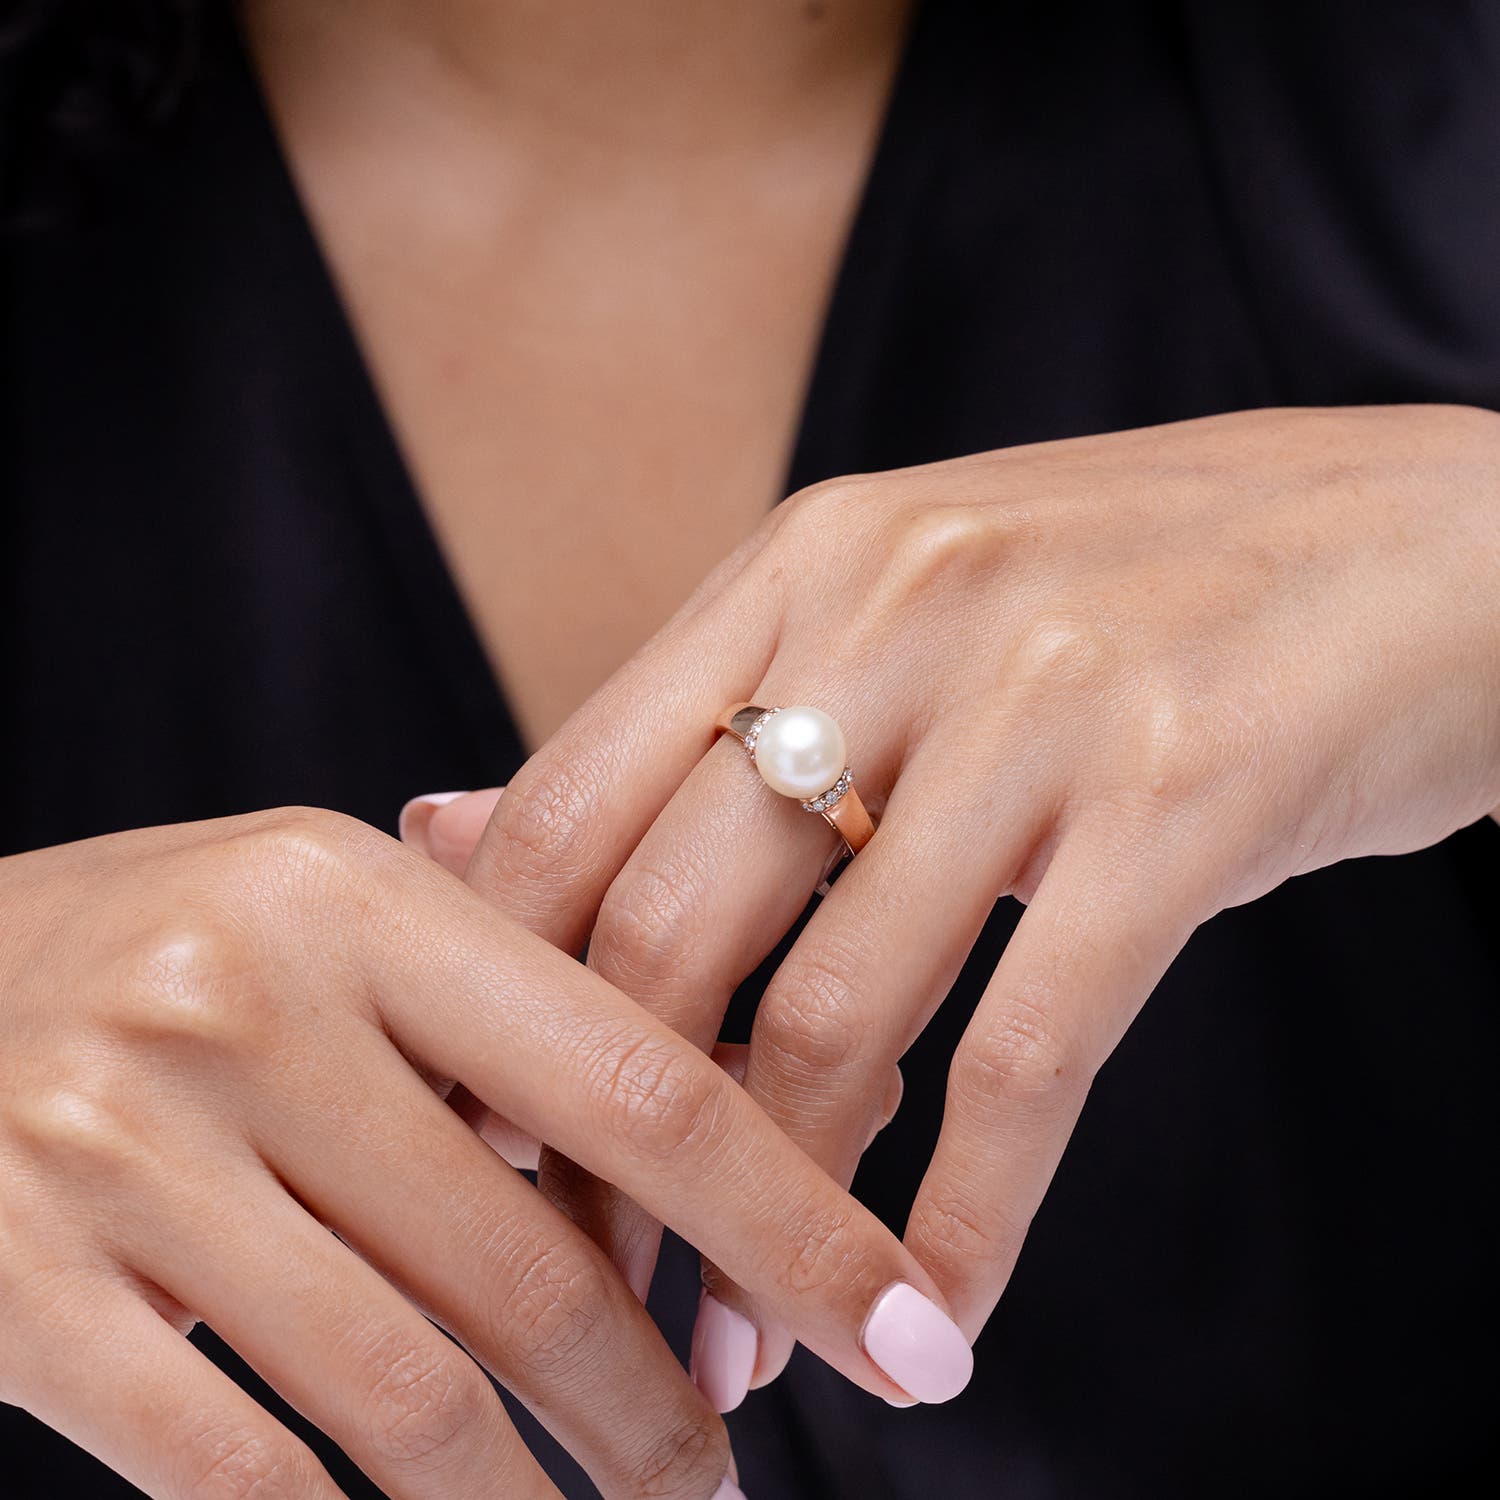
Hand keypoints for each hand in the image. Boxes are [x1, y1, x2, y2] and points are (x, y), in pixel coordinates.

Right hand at [0, 809, 970, 1498]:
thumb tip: (722, 1086)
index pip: (634, 1073)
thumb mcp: (317, 911)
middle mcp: (246, 1002)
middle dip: (662, 1406)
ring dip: (543, 1499)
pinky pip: (238, 1475)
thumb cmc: (147, 949)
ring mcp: (121, 1148)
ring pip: (405, 1392)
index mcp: (355, 893)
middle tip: (731, 1477)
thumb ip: (496, 979)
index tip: (917, 1336)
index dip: (795, 1219)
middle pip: (527, 1261)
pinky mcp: (16, 1289)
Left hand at [450, 404, 1499, 1407]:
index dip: (497, 998)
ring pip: (829, 1017)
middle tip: (602, 1279)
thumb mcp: (896, 620)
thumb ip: (691, 729)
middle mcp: (896, 608)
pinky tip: (933, 1316)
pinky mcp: (1186, 796)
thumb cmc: (1139, 599)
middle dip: (612, 1148)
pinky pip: (1025, 1059)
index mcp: (802, 560)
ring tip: (755, 1336)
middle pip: (662, 930)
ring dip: (774, 1221)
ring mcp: (1042, 695)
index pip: (565, 806)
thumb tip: (449, 826)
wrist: (1430, 544)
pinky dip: (962, 1222)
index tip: (495, 1144)